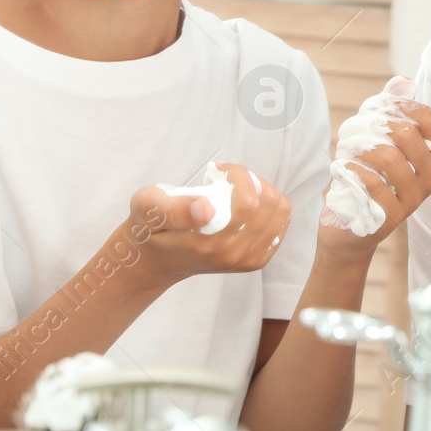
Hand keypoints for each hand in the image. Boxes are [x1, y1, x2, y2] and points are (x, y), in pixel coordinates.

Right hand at [123, 163, 290, 290]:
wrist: (156, 259)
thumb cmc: (151, 228)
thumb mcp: (148, 210)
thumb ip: (174, 209)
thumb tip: (206, 209)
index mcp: (211, 245)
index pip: (248, 201)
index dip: (238, 175)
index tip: (216, 170)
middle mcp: (234, 256)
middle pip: (269, 203)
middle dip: (251, 180)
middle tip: (226, 178)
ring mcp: (248, 260)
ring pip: (280, 211)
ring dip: (262, 191)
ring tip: (236, 189)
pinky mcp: (256, 260)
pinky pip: (281, 224)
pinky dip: (269, 207)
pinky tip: (246, 204)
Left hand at [320, 102, 430, 263]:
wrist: (350, 231)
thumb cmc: (367, 181)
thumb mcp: (380, 145)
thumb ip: (391, 112)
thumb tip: (404, 81)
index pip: (430, 120)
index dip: (403, 106)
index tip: (379, 109)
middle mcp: (429, 178)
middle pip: (409, 135)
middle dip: (376, 126)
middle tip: (356, 131)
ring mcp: (413, 199)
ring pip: (389, 157)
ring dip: (361, 149)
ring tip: (348, 152)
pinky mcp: (391, 216)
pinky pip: (372, 183)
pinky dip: (352, 171)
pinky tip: (344, 170)